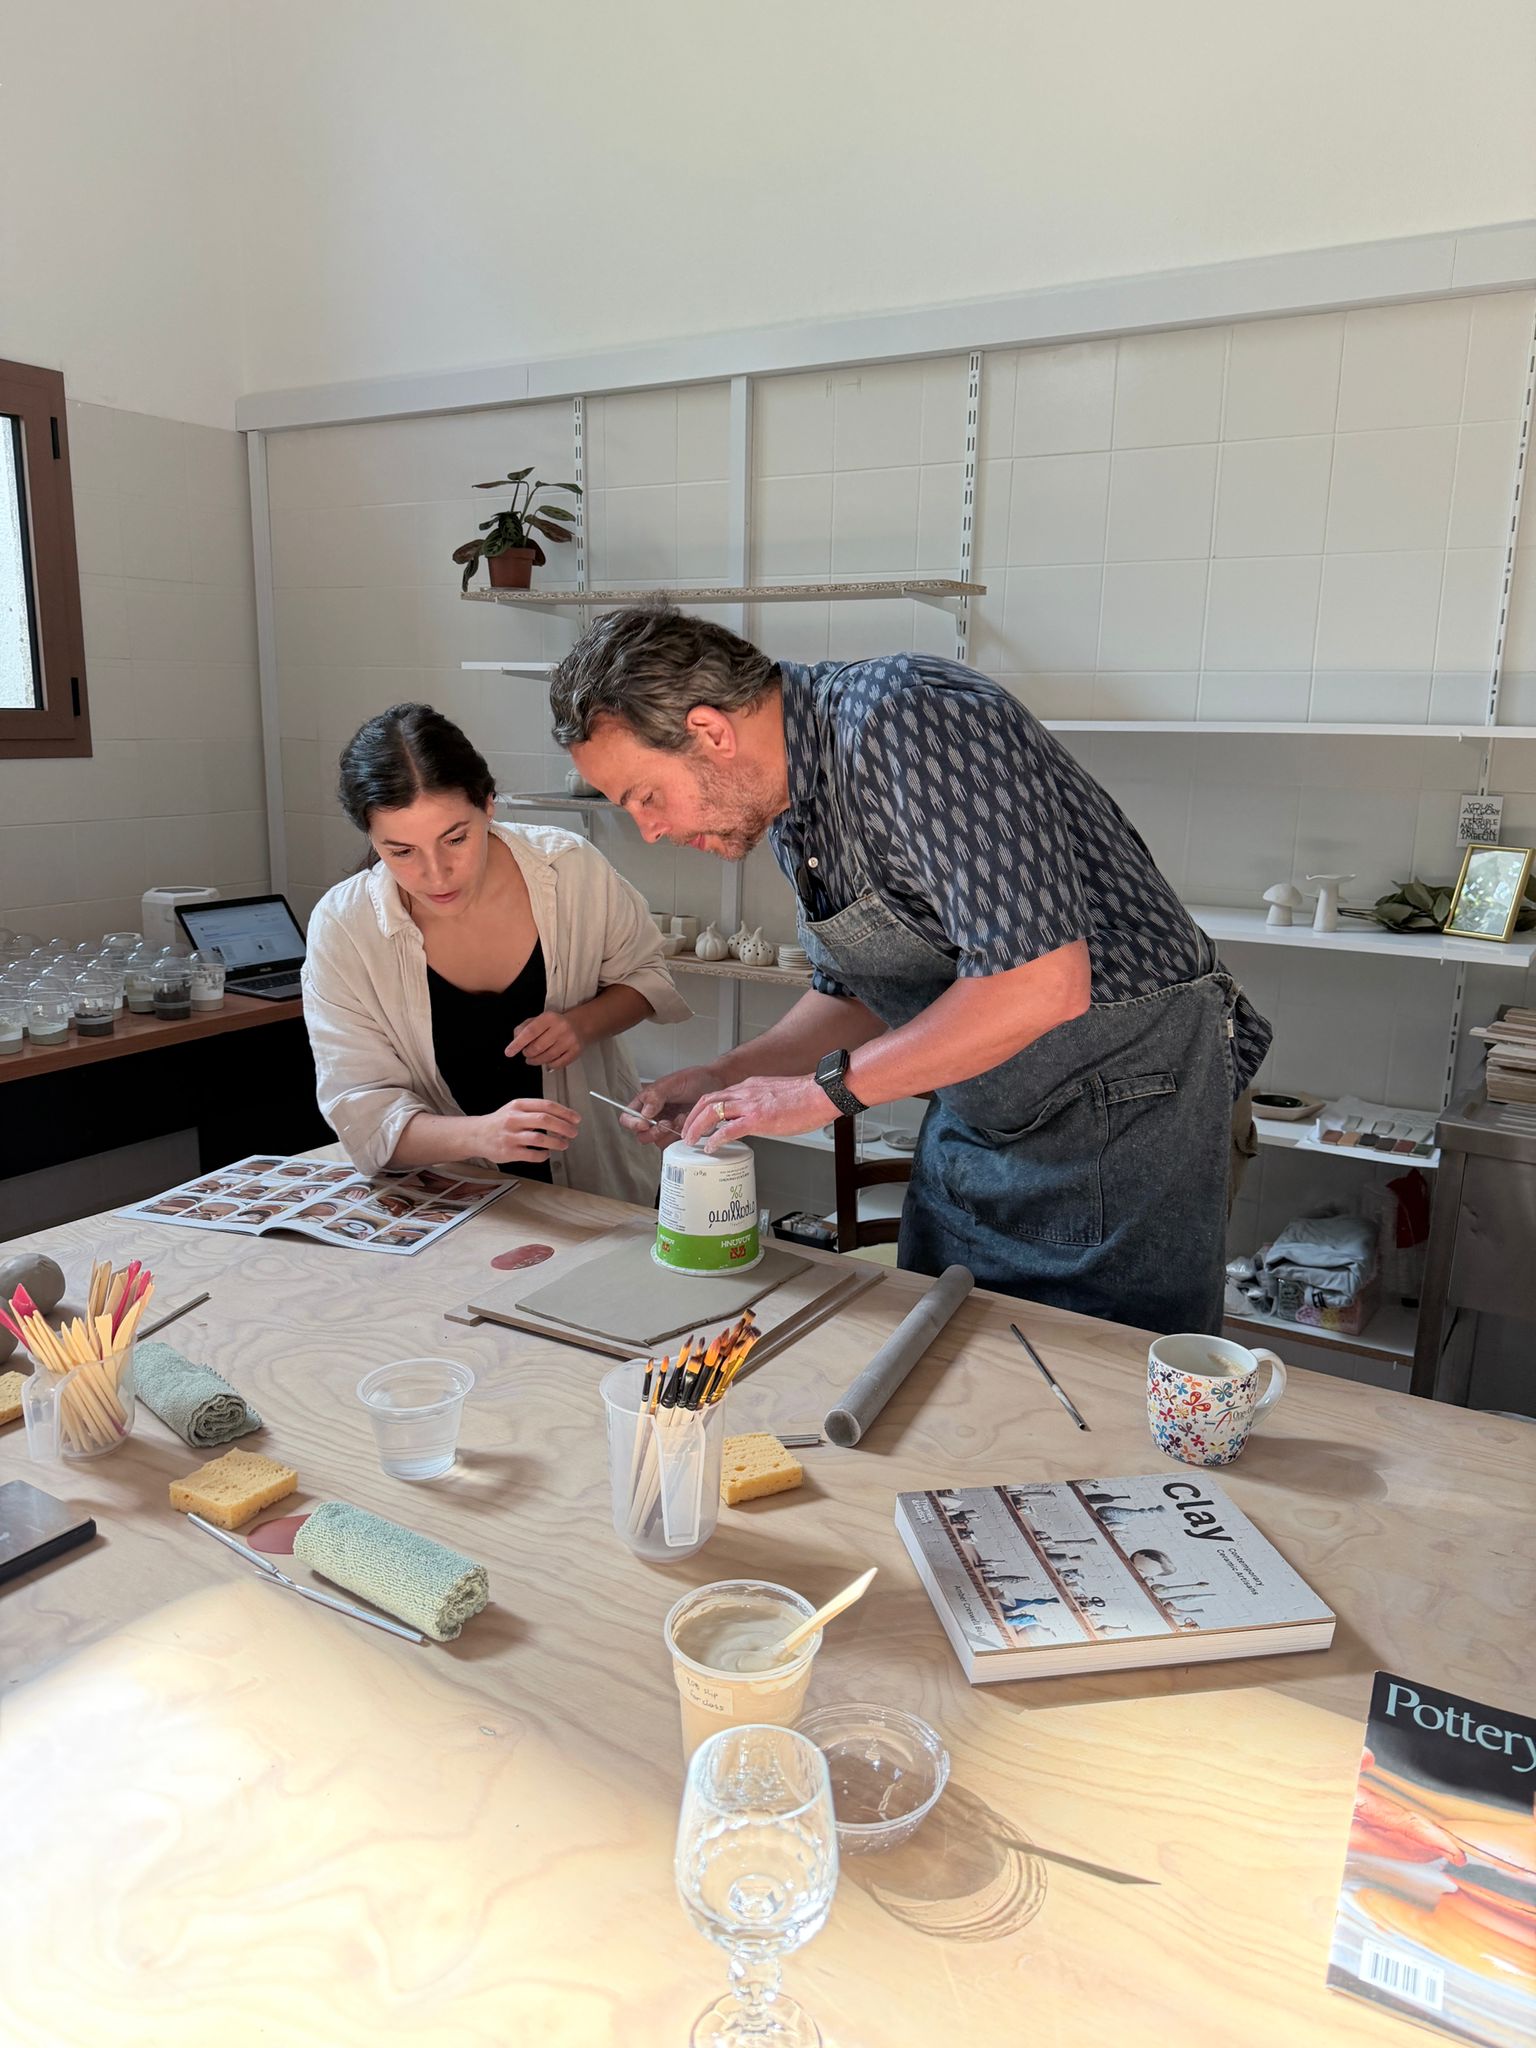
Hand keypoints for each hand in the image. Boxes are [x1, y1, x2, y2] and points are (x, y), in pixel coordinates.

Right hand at [473, 1097, 582, 1165]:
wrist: (476, 1134)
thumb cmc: (500, 1122)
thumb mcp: (515, 1108)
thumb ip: (535, 1110)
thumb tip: (563, 1116)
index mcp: (518, 1105)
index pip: (546, 1105)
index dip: (565, 1112)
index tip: (575, 1119)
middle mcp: (514, 1119)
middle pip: (545, 1120)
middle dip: (564, 1127)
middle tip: (573, 1132)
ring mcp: (510, 1136)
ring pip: (540, 1138)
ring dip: (557, 1142)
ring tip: (564, 1144)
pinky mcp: (508, 1152)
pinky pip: (532, 1154)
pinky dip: (544, 1155)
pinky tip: (546, 1153)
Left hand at [505, 1010, 586, 1070]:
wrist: (580, 1025)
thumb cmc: (553, 1023)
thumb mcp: (538, 1020)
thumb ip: (523, 1028)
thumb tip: (515, 1040)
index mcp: (549, 1017)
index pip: (530, 1032)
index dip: (518, 1043)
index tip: (509, 1052)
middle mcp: (561, 1028)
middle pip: (538, 1047)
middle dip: (528, 1053)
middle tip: (526, 1053)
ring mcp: (569, 1040)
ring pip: (547, 1057)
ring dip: (536, 1061)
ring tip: (532, 1059)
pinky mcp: (576, 1051)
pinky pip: (558, 1064)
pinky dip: (549, 1065)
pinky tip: (546, 1061)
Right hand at [622, 1063, 724, 1146]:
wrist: (717, 1084)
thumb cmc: (695, 1079)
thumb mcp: (673, 1083)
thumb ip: (655, 1095)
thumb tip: (644, 1112)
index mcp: (646, 1101)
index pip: (628, 1117)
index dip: (633, 1123)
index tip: (645, 1123)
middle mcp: (654, 1115)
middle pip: (641, 1134)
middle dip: (653, 1132)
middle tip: (667, 1123)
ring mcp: (666, 1126)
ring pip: (657, 1142)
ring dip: (669, 1133)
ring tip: (681, 1119)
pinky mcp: (679, 1134)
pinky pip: (673, 1144)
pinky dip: (680, 1137)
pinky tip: (687, 1124)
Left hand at [680, 1073, 829, 1149]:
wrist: (822, 1093)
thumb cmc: (807, 1097)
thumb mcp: (776, 1095)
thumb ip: (761, 1103)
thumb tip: (756, 1118)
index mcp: (750, 1086)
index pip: (718, 1095)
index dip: (703, 1108)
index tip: (698, 1120)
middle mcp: (746, 1092)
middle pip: (707, 1101)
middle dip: (692, 1117)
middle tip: (686, 1132)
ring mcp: (750, 1105)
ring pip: (711, 1112)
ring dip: (696, 1127)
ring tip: (691, 1140)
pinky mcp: (757, 1118)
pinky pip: (728, 1129)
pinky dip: (715, 1139)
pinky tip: (711, 1147)